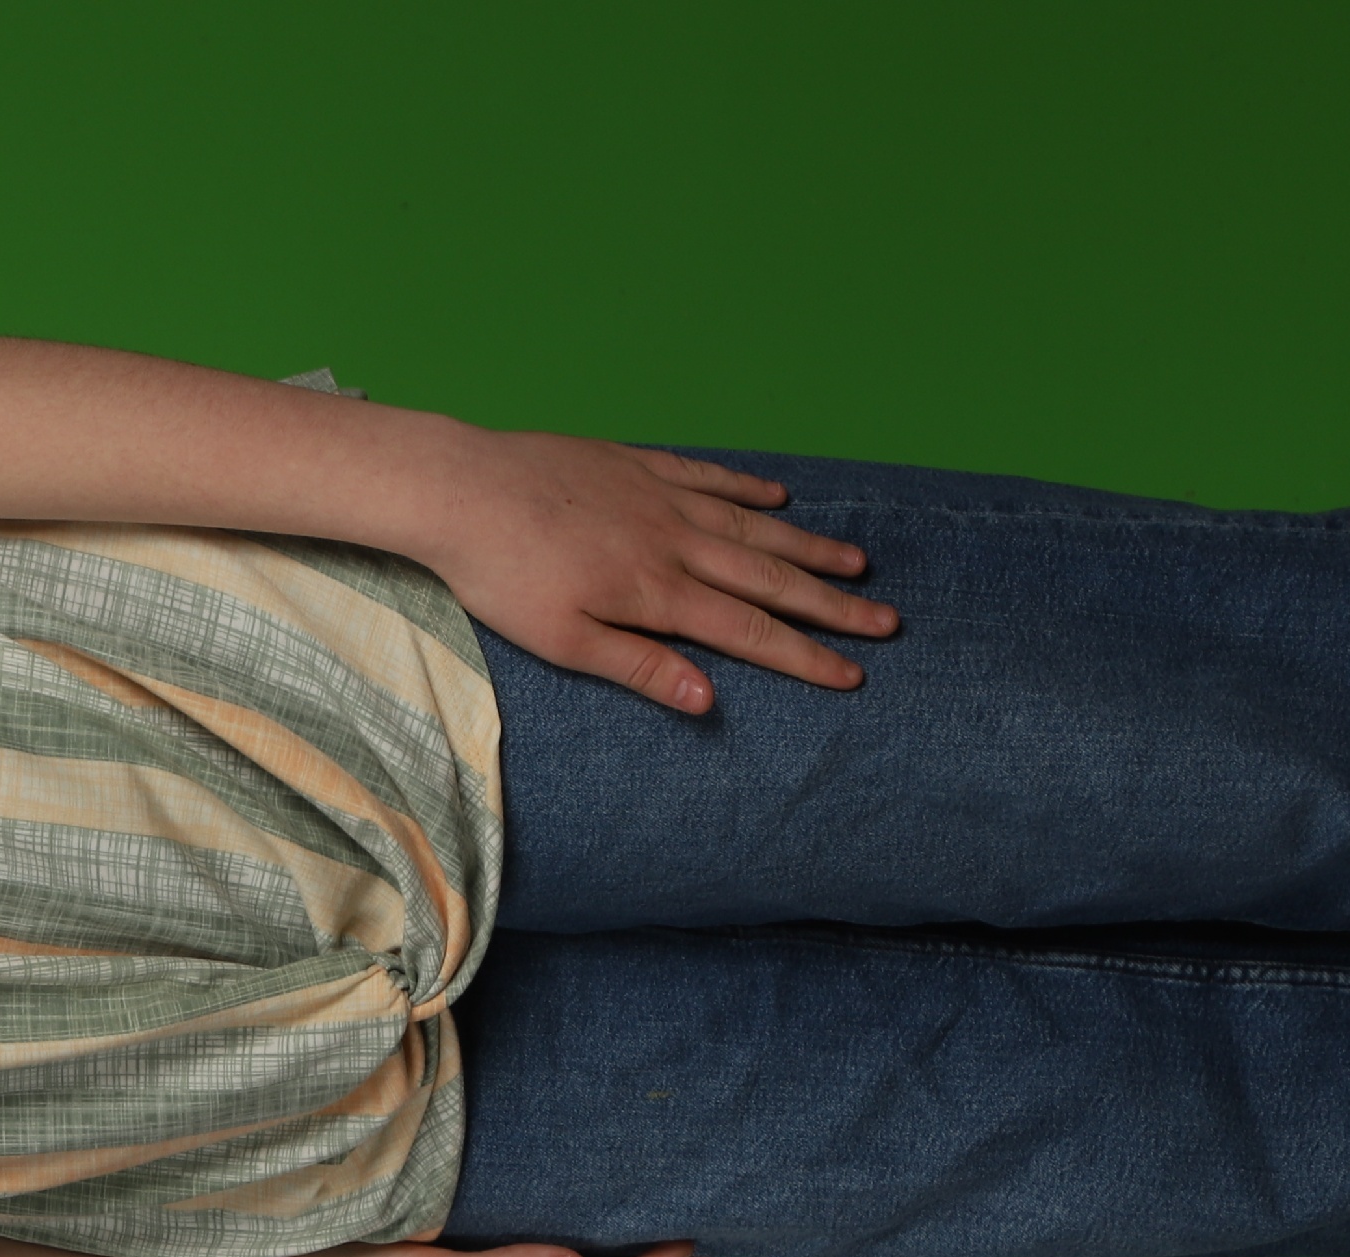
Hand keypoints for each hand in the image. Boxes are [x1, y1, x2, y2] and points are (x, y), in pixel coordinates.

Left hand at [398, 429, 898, 713]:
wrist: (463, 490)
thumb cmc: (502, 577)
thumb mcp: (564, 641)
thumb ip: (640, 668)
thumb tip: (709, 700)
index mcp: (659, 594)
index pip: (750, 632)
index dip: (806, 656)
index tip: (854, 673)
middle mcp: (675, 541)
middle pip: (769, 579)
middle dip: (830, 605)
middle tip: (885, 621)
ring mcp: (660, 497)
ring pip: (752, 525)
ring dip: (806, 547)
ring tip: (855, 563)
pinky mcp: (636, 464)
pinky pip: (709, 476)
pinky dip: (749, 489)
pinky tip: (779, 497)